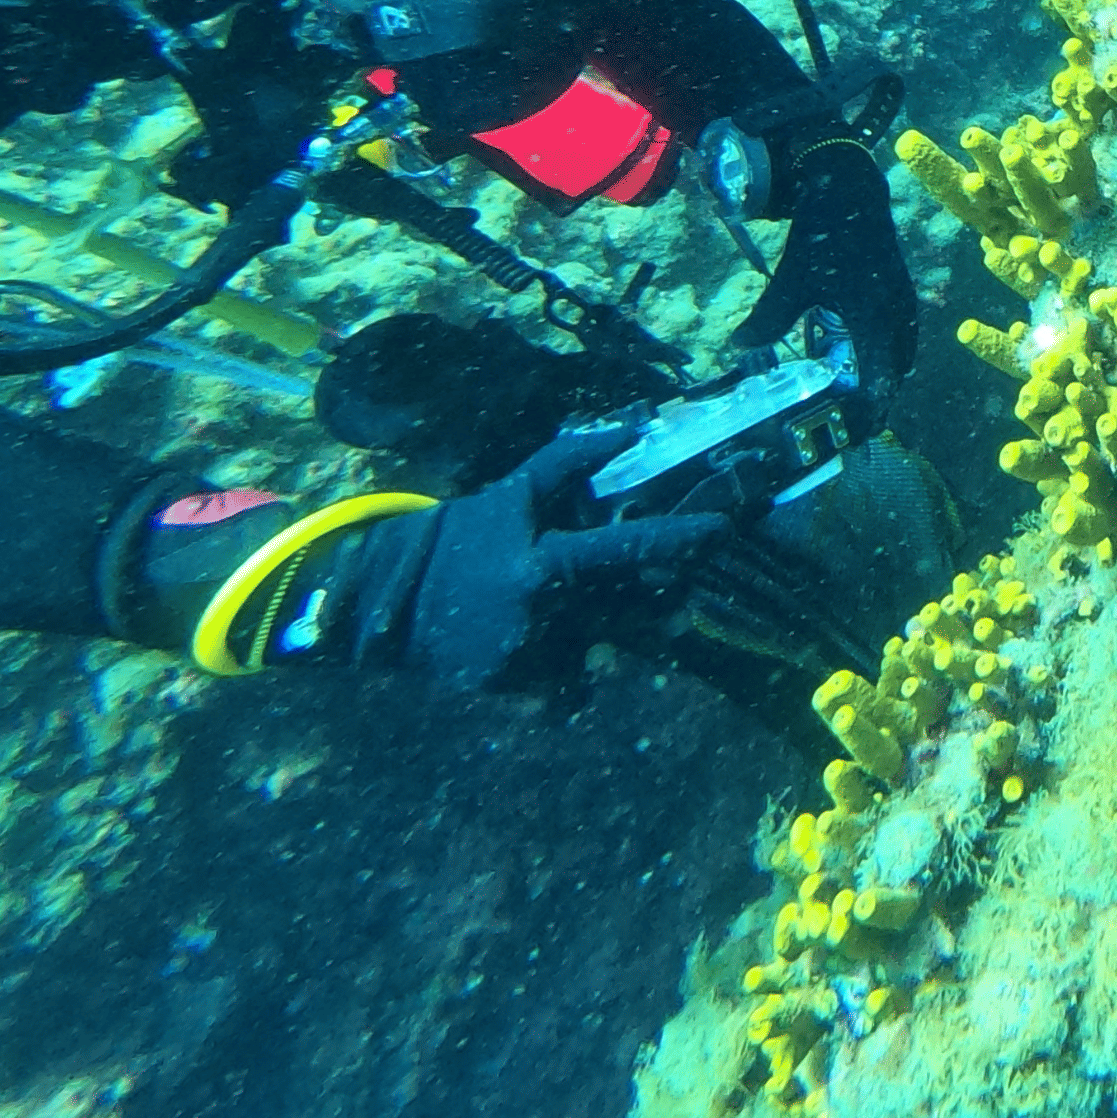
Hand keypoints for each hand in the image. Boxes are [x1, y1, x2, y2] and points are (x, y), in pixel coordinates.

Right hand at [382, 426, 728, 689]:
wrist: (394, 602)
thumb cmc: (467, 536)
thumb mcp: (515, 493)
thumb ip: (571, 460)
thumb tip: (631, 428)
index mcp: (547, 561)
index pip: (626, 547)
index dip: (679, 539)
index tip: (723, 529)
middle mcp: (546, 614)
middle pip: (634, 613)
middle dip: (664, 607)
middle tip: (675, 597)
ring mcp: (533, 658)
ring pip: (607, 651)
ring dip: (620, 637)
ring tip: (600, 621)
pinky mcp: (520, 689)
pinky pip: (571, 684)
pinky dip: (573, 673)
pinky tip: (551, 651)